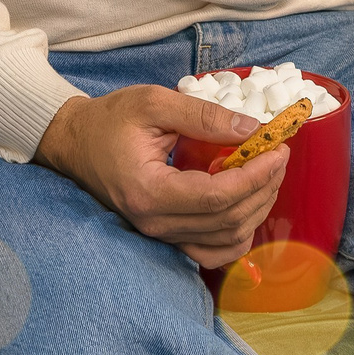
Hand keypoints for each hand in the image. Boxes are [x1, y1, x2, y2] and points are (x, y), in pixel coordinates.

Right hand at [34, 87, 288, 267]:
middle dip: (263, 188)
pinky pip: (211, 251)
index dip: (255, 176)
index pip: (218, 197)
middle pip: (228, 221)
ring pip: (226, 241)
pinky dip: (237, 233)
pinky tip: (247, 204)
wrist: (75, 142)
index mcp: (150, 192)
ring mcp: (159, 235)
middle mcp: (155, 224)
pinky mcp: (164, 236)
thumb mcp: (153, 103)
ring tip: (266, 175)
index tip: (278, 149)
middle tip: (278, 155)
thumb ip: (203, 116)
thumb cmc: (109, 119)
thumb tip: (252, 129)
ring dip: (256, 210)